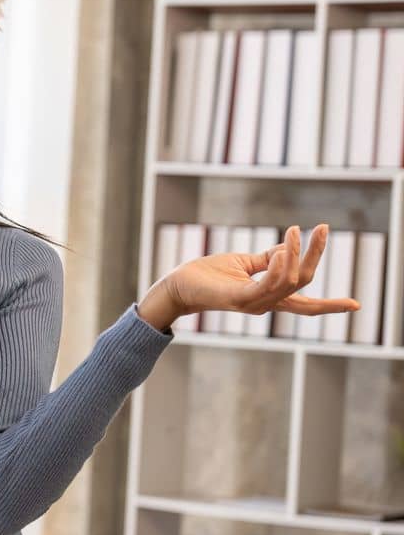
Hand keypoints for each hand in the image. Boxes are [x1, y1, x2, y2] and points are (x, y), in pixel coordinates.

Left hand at [139, 224, 359, 330]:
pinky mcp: (240, 299)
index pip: (306, 303)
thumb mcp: (243, 263)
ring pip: (290, 281)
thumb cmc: (208, 275)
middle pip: (303, 283)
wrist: (177, 284)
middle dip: (316, 256)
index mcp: (268, 297)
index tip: (357, 305)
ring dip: (296, 252)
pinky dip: (281, 264)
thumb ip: (267, 259)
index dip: (331, 305)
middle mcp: (265, 304)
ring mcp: (254, 303)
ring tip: (295, 231)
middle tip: (323, 230)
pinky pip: (269, 283)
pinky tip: (284, 248)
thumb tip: (288, 248)